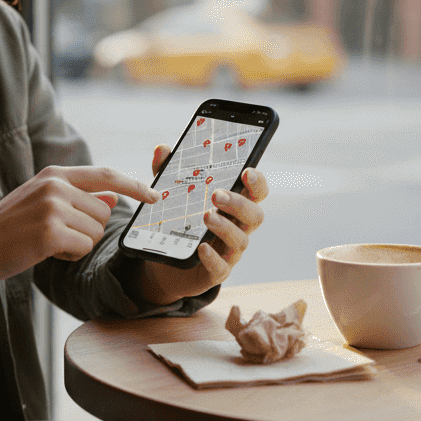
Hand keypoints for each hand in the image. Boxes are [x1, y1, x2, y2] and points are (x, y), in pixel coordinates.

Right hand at [0, 165, 158, 282]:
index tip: (156, 195)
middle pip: (104, 213)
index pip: (106, 175)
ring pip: (96, 232)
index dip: (135, 185)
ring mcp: (53, 208)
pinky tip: (45, 252)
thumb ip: (77, 198)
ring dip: (78, 244)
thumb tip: (112, 198)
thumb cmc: (7, 229)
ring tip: (46, 242)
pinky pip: (84, 248)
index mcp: (54, 175)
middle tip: (56, 235)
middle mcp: (56, 186)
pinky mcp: (50, 232)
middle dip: (89, 230)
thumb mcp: (41, 202)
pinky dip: (69, 255)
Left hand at [137, 143, 269, 304]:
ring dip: (225, 227)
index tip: (247, 172)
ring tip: (206, 217)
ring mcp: (229, 251)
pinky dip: (213, 257)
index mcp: (234, 206)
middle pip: (255, 215)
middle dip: (239, 203)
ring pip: (240, 240)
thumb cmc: (181, 221)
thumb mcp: (173, 194)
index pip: (257, 192)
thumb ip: (169, 172)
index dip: (258, 183)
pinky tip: (201, 247)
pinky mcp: (217, 271)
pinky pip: (222, 267)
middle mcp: (238, 227)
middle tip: (217, 195)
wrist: (168, 260)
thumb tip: (163, 148)